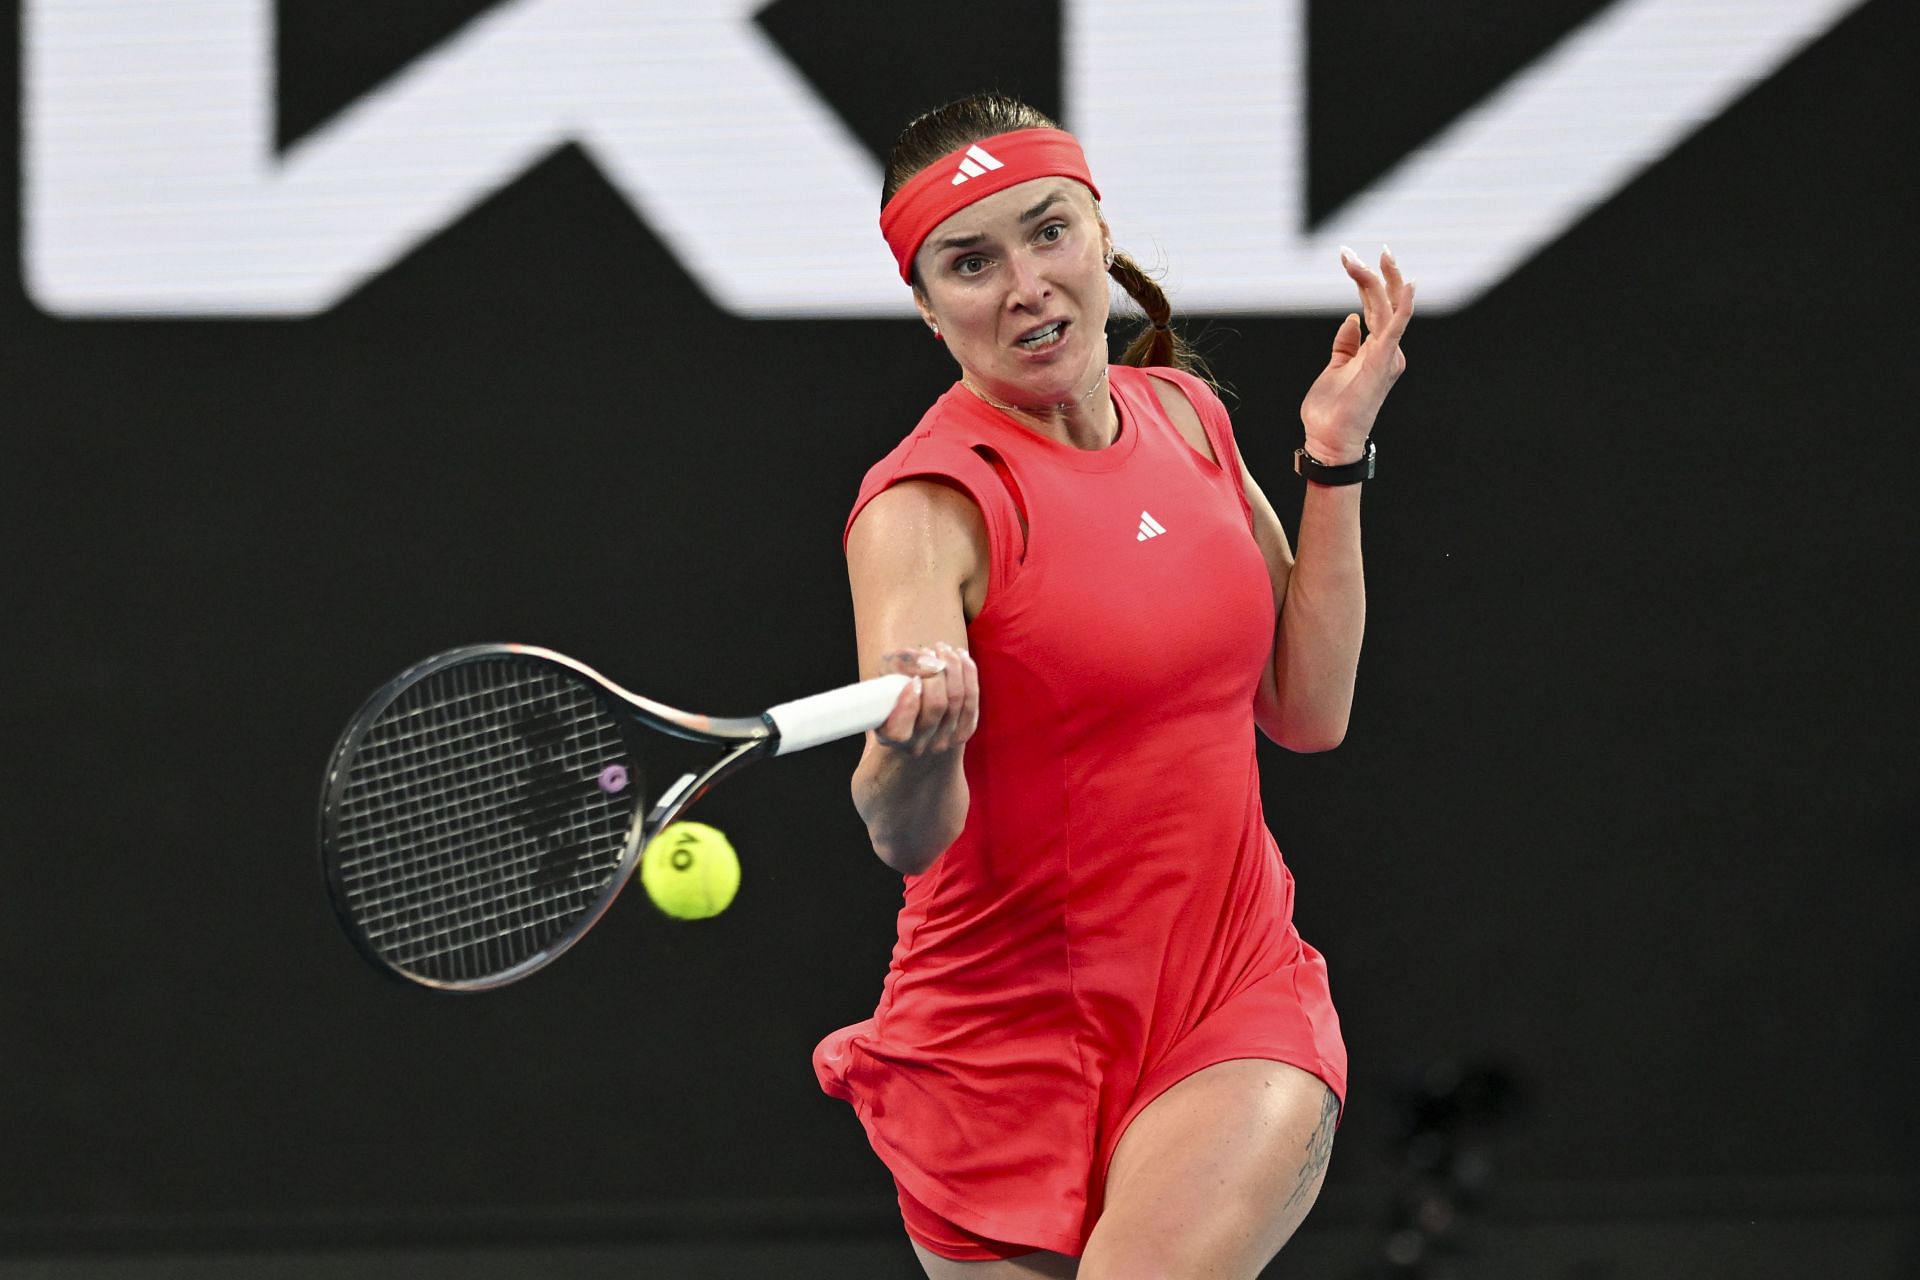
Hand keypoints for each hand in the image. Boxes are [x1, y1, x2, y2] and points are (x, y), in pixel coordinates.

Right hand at [872, 642, 978, 756]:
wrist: (915, 716)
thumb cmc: (896, 690)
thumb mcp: (886, 674)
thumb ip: (900, 665)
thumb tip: (931, 661)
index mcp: (891, 737)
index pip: (899, 730)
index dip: (908, 702)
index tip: (913, 678)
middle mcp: (918, 745)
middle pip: (936, 706)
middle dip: (936, 673)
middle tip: (929, 651)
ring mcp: (944, 741)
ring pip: (956, 700)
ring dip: (952, 667)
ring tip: (943, 649)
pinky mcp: (964, 732)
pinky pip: (971, 700)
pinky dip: (968, 674)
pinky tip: (961, 657)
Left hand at [1298, 246, 1414, 462]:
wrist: (1328, 440)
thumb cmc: (1331, 410)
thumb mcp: (1335, 368)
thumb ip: (1345, 344)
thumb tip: (1351, 320)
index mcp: (1376, 349)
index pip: (1374, 306)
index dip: (1364, 280)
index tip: (1350, 258)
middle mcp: (1386, 349)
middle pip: (1384, 301)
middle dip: (1371, 273)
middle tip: (1352, 252)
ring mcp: (1387, 356)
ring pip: (1389, 308)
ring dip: (1380, 280)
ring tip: (1374, 256)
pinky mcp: (1382, 363)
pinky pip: (1396, 330)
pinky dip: (1403, 307)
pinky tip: (1408, 286)